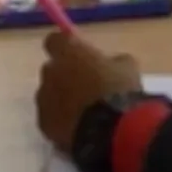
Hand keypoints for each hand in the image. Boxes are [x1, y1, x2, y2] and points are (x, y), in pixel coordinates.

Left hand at [35, 31, 142, 150]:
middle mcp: (50, 71)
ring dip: (62, 101)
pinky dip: (61, 122)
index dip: (66, 48)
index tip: (78, 55)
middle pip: (52, 70)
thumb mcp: (127, 67)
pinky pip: (51, 119)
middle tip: (86, 88)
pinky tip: (79, 130)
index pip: (55, 40)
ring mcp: (44, 99)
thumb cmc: (119, 91)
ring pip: (50, 96)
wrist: (111, 131)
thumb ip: (111, 60)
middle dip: (65, 77)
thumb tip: (109, 64)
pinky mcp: (44, 124)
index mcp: (68, 51)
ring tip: (85, 114)